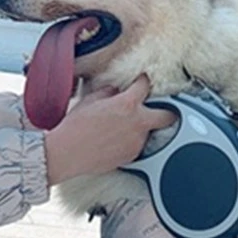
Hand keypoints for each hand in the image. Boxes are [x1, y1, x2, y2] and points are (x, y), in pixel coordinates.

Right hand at [44, 76, 175, 185]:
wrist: (69, 153)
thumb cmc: (75, 127)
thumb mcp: (90, 101)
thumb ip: (108, 93)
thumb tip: (114, 91)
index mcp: (127, 104)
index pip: (144, 86)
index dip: (144, 81)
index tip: (143, 81)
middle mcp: (138, 123)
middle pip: (167, 116)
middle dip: (168, 111)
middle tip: (163, 109)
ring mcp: (138, 141)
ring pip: (149, 131)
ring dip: (141, 127)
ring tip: (121, 129)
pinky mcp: (133, 155)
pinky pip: (138, 145)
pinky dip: (131, 141)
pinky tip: (115, 141)